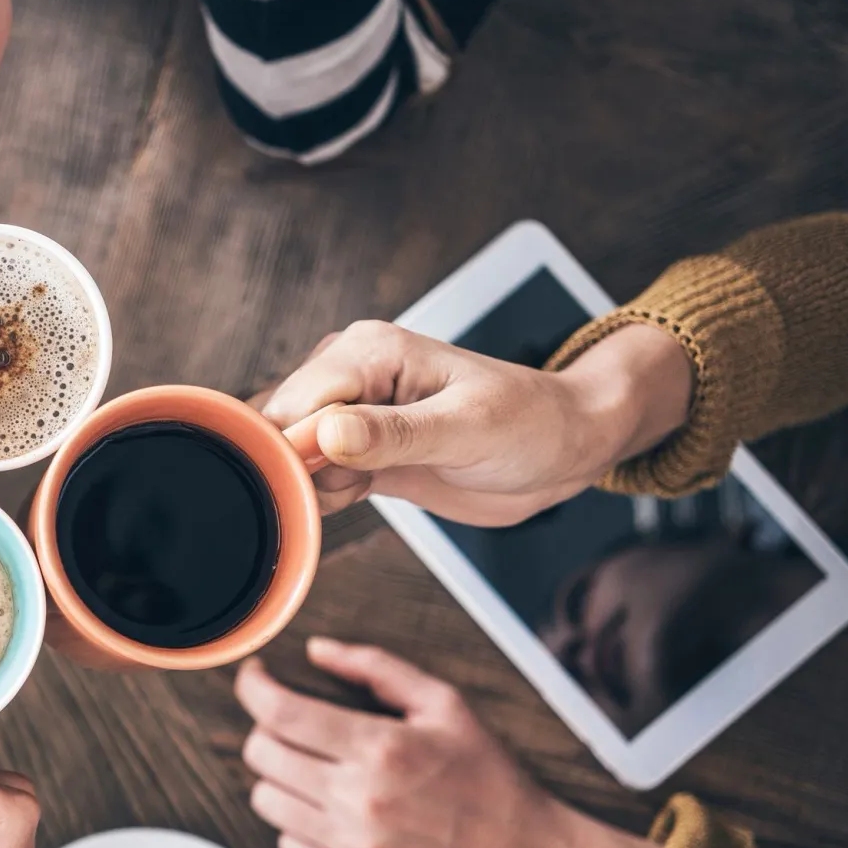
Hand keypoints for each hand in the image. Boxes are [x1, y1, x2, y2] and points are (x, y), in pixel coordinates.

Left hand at [235, 638, 659, 847]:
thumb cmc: (489, 777)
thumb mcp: (445, 704)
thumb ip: (376, 668)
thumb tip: (318, 650)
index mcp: (381, 748)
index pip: (280, 712)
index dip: (253, 687)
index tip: (255, 678)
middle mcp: (359, 800)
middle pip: (261, 754)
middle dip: (267, 728)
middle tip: (292, 723)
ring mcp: (354, 846)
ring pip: (265, 801)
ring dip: (278, 776)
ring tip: (313, 767)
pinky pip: (288, 846)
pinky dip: (297, 822)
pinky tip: (329, 808)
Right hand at [254, 320, 692, 524]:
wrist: (566, 449)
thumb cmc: (533, 424)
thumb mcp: (468, 429)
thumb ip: (394, 434)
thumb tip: (326, 435)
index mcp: (370, 350)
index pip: (297, 402)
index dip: (296, 449)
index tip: (323, 484)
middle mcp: (351, 374)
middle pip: (280, 428)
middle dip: (298, 470)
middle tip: (351, 489)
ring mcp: (352, 413)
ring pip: (290, 456)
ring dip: (310, 486)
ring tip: (364, 489)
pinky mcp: (359, 450)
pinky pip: (314, 476)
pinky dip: (323, 497)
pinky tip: (360, 495)